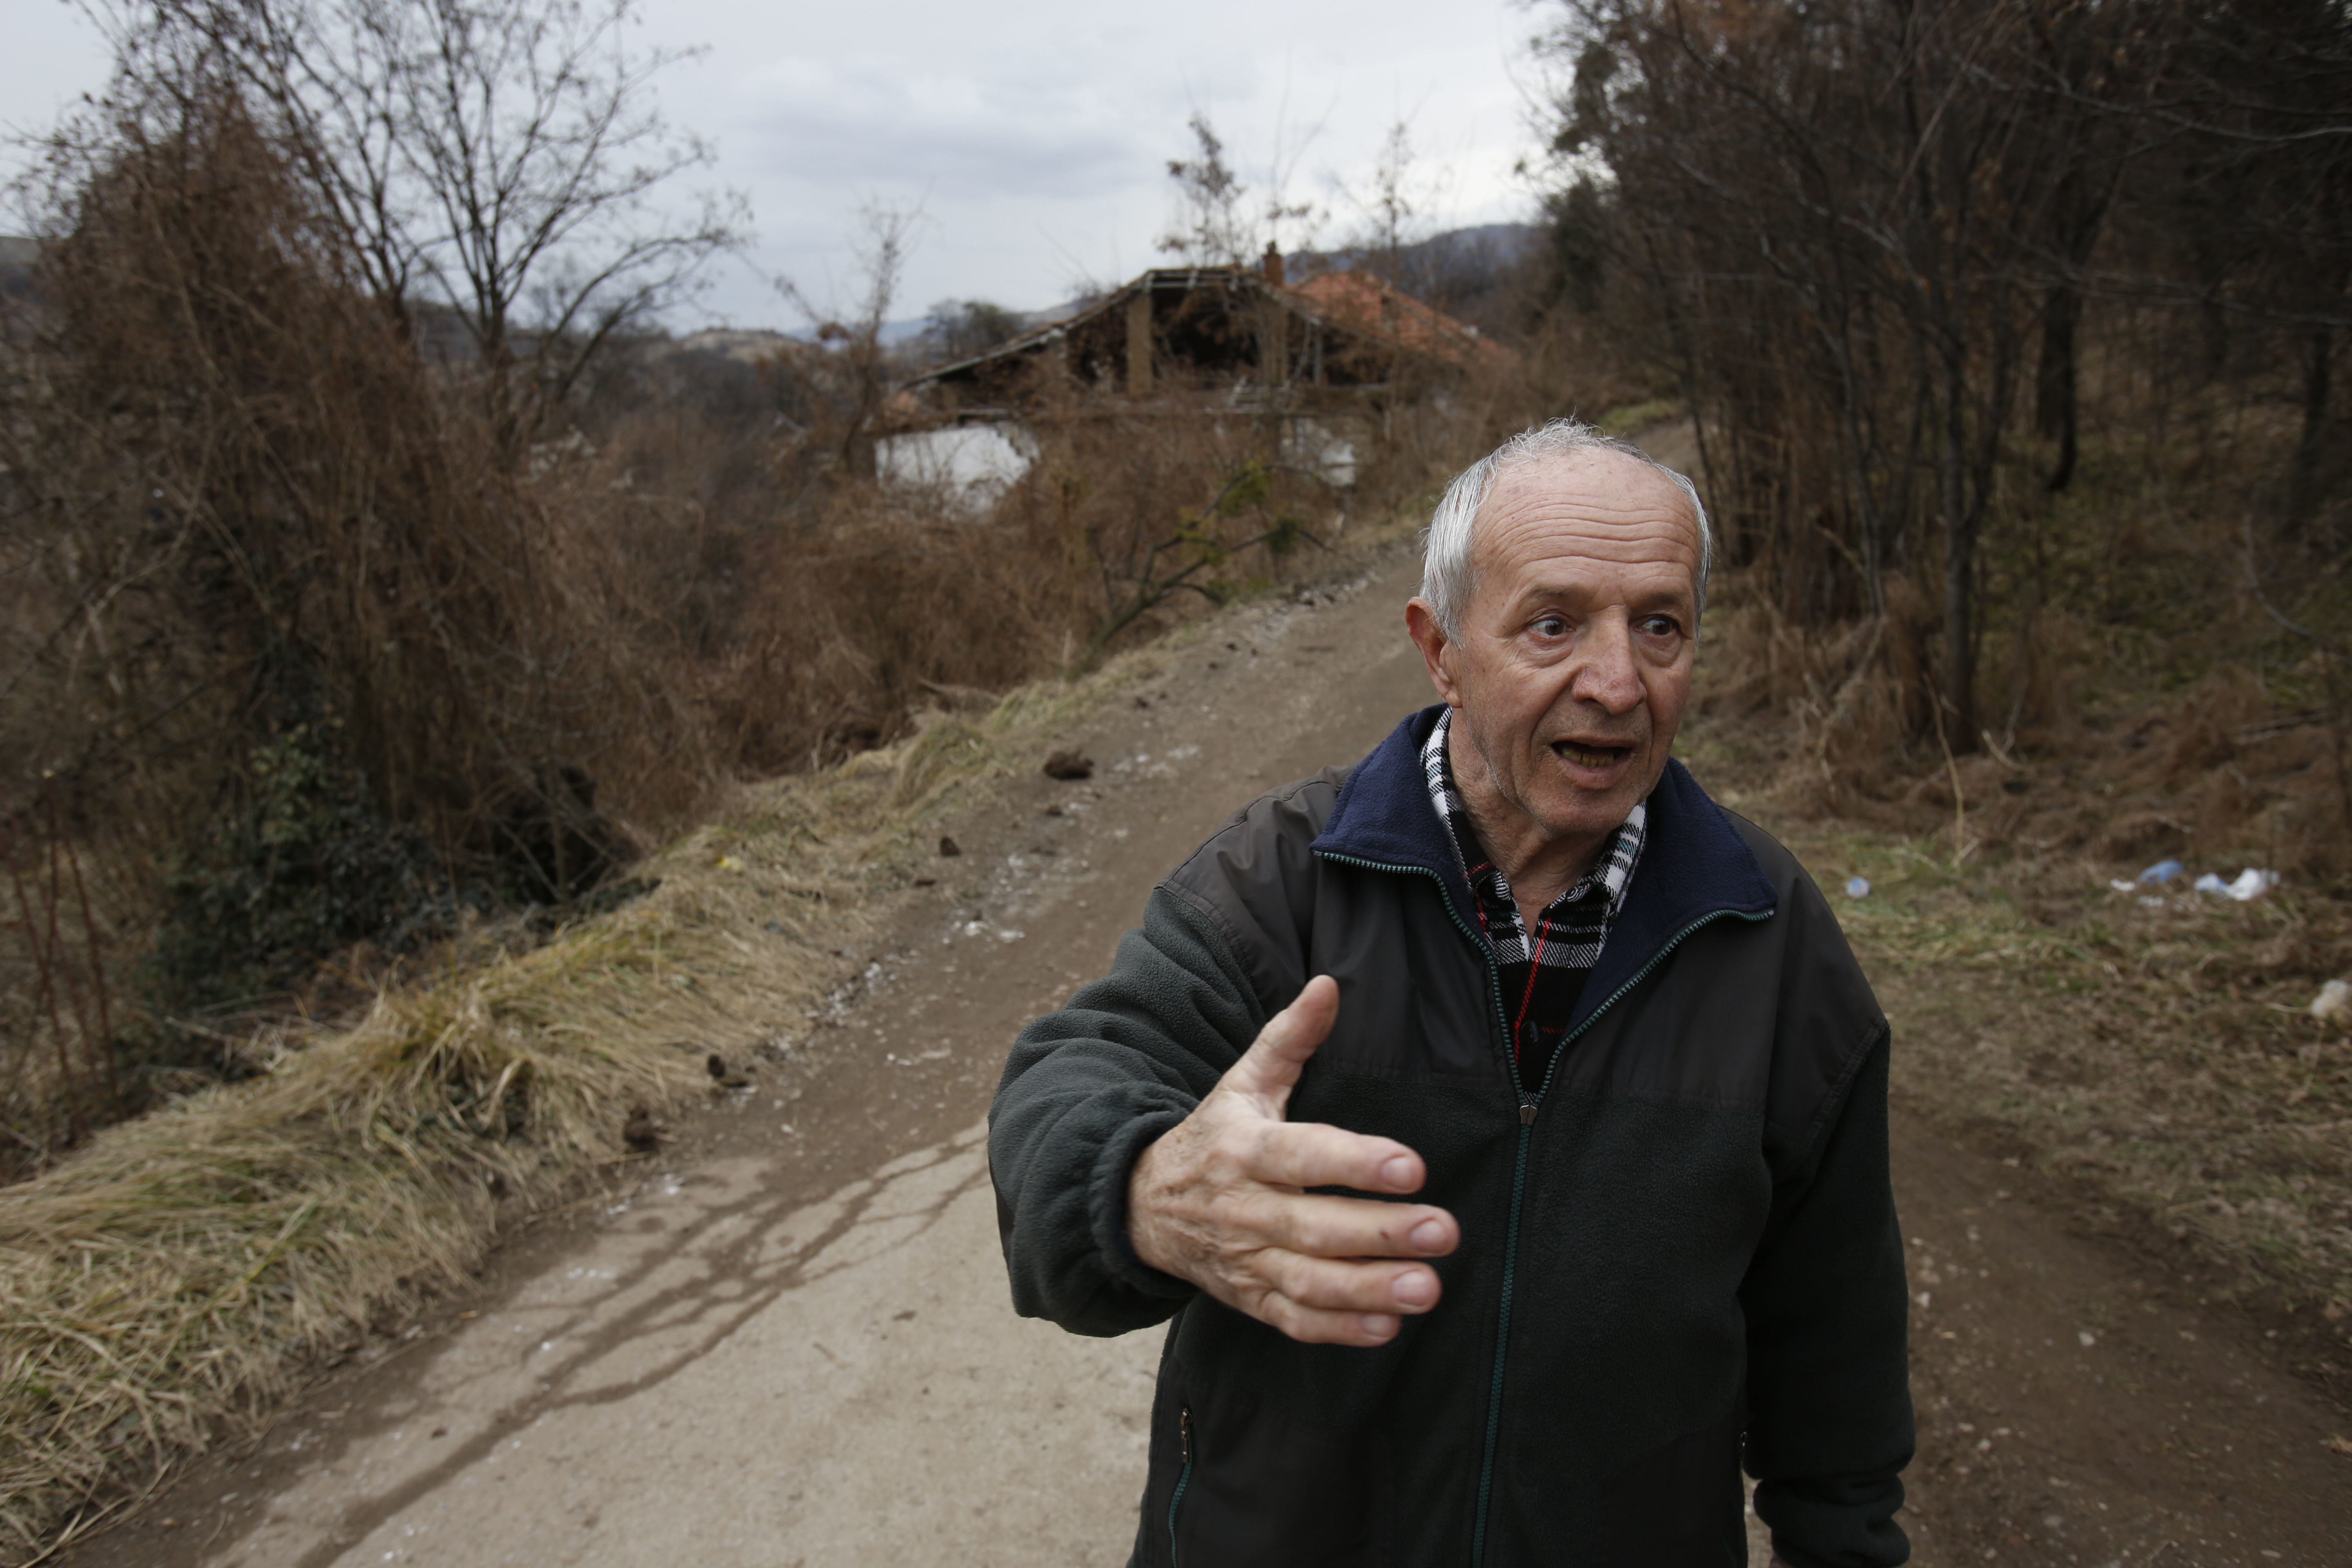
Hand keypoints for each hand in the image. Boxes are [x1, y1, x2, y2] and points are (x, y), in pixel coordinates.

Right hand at [1126, 974, 1459, 1345]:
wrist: (1143, 1205)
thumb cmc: (1215, 1136)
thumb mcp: (1243, 1082)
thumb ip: (1289, 1037)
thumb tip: (1329, 985)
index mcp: (1245, 1148)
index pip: (1302, 1156)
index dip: (1355, 1163)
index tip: (1411, 1166)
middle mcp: (1243, 1208)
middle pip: (1313, 1227)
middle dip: (1380, 1233)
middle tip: (1443, 1231)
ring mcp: (1245, 1260)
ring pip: (1307, 1282)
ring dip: (1368, 1289)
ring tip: (1428, 1288)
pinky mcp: (1249, 1298)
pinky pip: (1293, 1320)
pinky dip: (1338, 1329)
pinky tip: (1388, 1326)